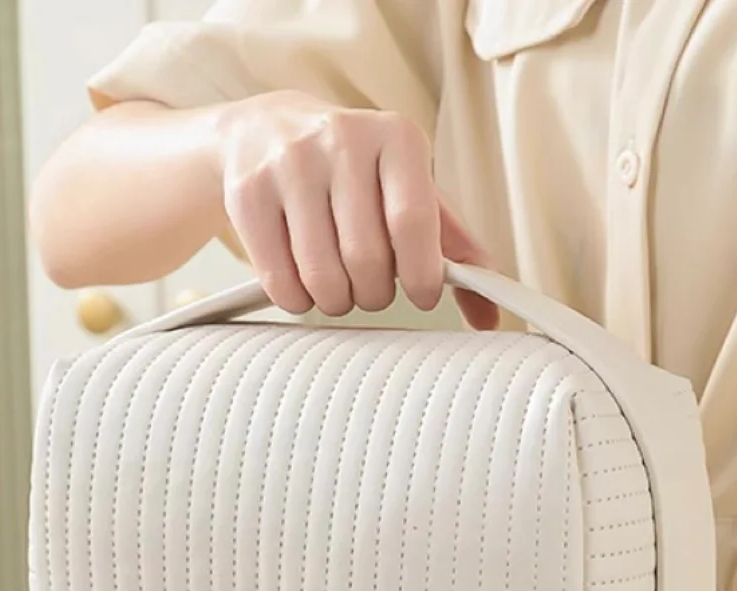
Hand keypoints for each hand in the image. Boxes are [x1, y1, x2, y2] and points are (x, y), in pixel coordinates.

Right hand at [218, 90, 499, 325]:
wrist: (265, 129)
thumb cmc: (356, 173)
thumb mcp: (410, 191)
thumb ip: (455, 249)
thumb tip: (490, 314)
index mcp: (396, 137)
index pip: (412, 222)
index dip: (421, 275)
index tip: (421, 294)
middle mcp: (341, 140)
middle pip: (366, 259)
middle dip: (375, 294)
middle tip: (372, 287)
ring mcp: (288, 165)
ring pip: (322, 278)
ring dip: (336, 302)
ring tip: (339, 286)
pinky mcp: (246, 194)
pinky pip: (280, 282)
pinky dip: (297, 301)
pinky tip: (303, 282)